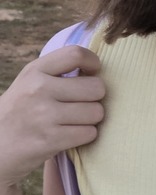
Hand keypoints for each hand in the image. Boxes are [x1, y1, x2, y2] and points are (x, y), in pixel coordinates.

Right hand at [0, 46, 104, 189]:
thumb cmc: (20, 112)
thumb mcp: (29, 83)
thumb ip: (57, 72)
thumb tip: (96, 69)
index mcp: (35, 71)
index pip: (76, 54)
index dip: (93, 63)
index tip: (92, 72)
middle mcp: (38, 89)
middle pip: (96, 87)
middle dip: (95, 98)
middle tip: (82, 104)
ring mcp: (44, 115)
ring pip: (96, 112)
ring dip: (91, 119)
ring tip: (74, 122)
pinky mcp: (50, 140)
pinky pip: (89, 133)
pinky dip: (85, 136)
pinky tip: (70, 135)